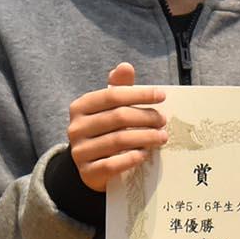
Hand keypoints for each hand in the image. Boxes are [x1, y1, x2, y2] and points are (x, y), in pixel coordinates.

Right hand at [66, 63, 166, 190]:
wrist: (90, 166)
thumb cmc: (105, 130)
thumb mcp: (109, 108)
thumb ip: (119, 87)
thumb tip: (125, 66)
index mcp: (81, 106)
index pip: (113, 95)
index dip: (139, 94)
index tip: (162, 96)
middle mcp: (76, 127)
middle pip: (118, 117)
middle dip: (146, 117)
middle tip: (163, 120)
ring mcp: (80, 151)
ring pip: (118, 141)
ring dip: (145, 138)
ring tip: (162, 137)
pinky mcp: (87, 172)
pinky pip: (113, 164)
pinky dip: (132, 158)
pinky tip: (145, 154)